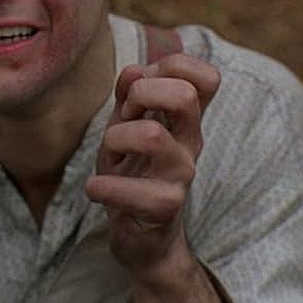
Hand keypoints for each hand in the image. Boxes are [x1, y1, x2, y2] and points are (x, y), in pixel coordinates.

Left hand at [86, 53, 219, 277]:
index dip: (171, 68)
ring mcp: (181, 175)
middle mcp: (190, 143)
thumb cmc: (134, 170)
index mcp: (186, 120)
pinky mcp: (165, 207)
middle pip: (185, 95)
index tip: (141, 88)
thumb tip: (134, 70)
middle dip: (142, 94)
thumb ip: (129, 94)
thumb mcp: (126, 124)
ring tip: (110, 156)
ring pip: (152, 135)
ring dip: (116, 138)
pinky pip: (133, 190)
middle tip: (125, 116)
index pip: (206, 77)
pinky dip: (103, 186)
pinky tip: (96, 190)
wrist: (141, 234)